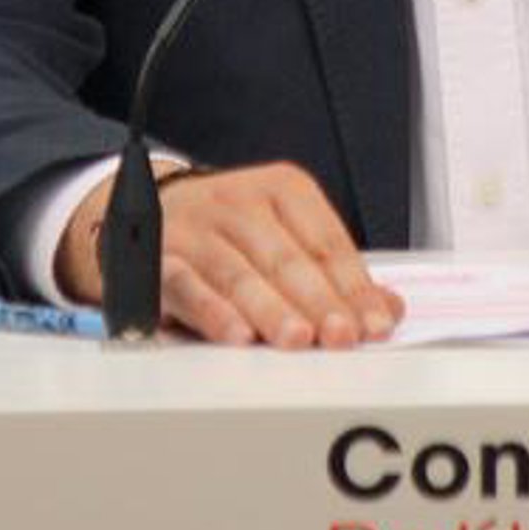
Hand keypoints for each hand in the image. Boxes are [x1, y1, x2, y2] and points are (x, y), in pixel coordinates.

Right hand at [55, 162, 402, 350]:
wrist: (140, 214)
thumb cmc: (230, 236)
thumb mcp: (285, 238)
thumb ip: (333, 275)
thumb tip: (388, 309)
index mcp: (282, 189)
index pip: (326, 241)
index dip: (353, 286)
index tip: (376, 324)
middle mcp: (238, 201)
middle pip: (286, 257)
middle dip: (318, 301)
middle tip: (341, 336)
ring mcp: (196, 228)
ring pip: (239, 272)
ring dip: (270, 310)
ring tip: (298, 340)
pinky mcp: (156, 257)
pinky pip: (187, 284)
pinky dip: (212, 311)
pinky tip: (236, 336)